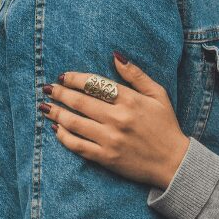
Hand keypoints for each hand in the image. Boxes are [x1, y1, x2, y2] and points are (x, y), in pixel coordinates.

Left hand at [40, 54, 189, 187]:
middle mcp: (118, 118)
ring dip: (56, 113)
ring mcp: (110, 139)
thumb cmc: (166, 126)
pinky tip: (56, 129)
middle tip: (47, 88)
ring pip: (74, 123)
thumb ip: (136, 75)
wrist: (173, 162)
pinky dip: (63, 136)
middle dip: (60, 93)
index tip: (63, 76)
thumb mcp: (158, 95)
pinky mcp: (106, 157)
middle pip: (80, 102)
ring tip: (44, 107)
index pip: (95, 84)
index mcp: (130, 100)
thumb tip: (115, 56)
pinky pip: (77, 145)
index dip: (75, 79)